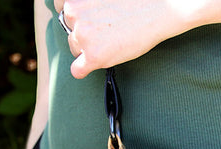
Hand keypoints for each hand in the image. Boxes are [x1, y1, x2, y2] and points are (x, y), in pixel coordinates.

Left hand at [56, 0, 199, 78]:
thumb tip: (82, 18)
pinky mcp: (93, 55)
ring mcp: (82, 36)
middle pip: (69, 31)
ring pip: (74, 48)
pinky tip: (91, 67)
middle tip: (106, 34)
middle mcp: (72, 16)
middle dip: (83, 34)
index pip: (61, 9)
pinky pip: (77, 69)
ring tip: (112, 44)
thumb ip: (87, 4)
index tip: (90, 19)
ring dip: (88, 49)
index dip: (76, 16)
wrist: (159, 11)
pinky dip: (82, 70)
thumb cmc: (136, 1)